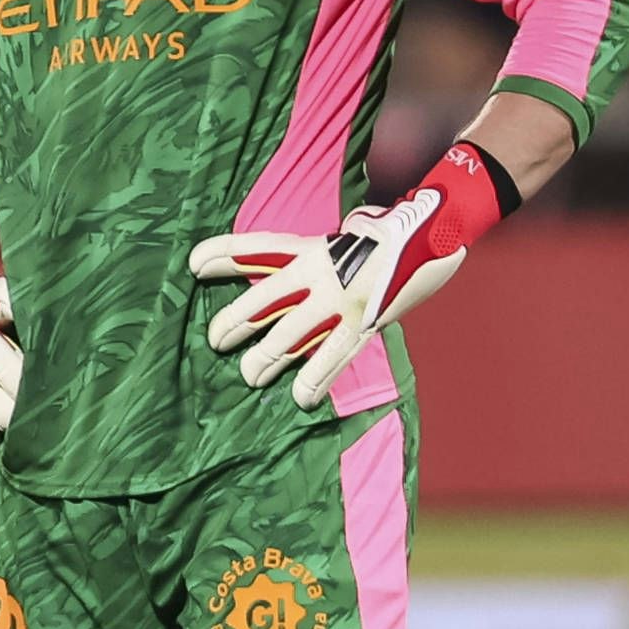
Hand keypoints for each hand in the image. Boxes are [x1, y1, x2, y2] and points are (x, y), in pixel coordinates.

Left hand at [192, 143, 514, 408]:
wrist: (435, 229)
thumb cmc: (388, 237)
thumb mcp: (344, 239)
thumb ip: (316, 259)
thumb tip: (289, 278)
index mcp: (312, 246)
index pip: (257, 248)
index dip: (223, 255)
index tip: (193, 265)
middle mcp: (320, 270)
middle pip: (264, 298)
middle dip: (234, 321)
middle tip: (215, 340)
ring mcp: (341, 297)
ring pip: (290, 334)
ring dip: (266, 358)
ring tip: (249, 376)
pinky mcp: (365, 322)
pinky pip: (333, 356)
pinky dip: (315, 379)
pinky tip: (299, 399)